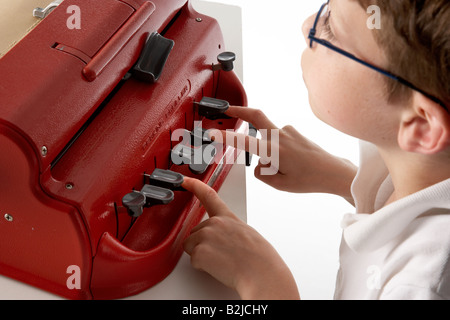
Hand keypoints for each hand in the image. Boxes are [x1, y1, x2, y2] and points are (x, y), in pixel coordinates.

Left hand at [182, 177, 299, 299]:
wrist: (262, 273)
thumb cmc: (260, 258)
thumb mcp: (246, 234)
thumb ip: (229, 230)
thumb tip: (223, 239)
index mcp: (228, 217)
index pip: (208, 196)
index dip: (194, 185)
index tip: (184, 181)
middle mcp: (215, 223)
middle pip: (195, 232)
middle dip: (203, 244)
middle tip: (223, 254)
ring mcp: (206, 236)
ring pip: (191, 247)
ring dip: (202, 255)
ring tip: (222, 261)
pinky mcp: (200, 252)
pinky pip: (194, 261)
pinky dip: (203, 267)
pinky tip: (219, 268)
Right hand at [211, 106, 356, 201]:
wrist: (333, 172)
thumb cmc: (310, 179)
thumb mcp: (279, 184)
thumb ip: (261, 173)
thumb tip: (258, 164)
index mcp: (274, 151)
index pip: (244, 141)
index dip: (225, 136)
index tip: (212, 132)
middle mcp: (280, 136)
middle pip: (255, 115)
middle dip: (238, 111)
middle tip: (226, 110)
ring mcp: (289, 131)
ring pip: (267, 134)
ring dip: (265, 146)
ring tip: (283, 167)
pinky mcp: (294, 132)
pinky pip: (277, 138)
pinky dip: (276, 148)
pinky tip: (290, 161)